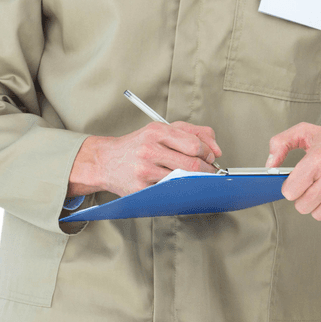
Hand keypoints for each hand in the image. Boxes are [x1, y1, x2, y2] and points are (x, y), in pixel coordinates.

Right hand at [68, 121, 221, 197]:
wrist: (104, 161)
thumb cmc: (138, 145)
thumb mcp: (163, 129)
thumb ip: (193, 132)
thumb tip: (216, 149)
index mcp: (157, 131)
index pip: (194, 144)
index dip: (208, 153)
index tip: (211, 157)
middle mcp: (149, 149)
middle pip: (192, 164)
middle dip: (207, 170)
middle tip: (209, 171)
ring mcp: (144, 170)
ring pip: (183, 179)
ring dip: (196, 181)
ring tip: (196, 178)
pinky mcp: (140, 189)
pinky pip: (169, 191)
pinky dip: (180, 189)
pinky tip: (180, 185)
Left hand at [265, 123, 320, 220]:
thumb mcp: (308, 132)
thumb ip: (281, 143)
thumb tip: (270, 165)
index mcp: (318, 158)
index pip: (290, 191)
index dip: (292, 188)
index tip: (299, 182)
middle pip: (303, 206)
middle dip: (305, 198)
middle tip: (313, 186)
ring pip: (319, 214)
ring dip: (319, 205)